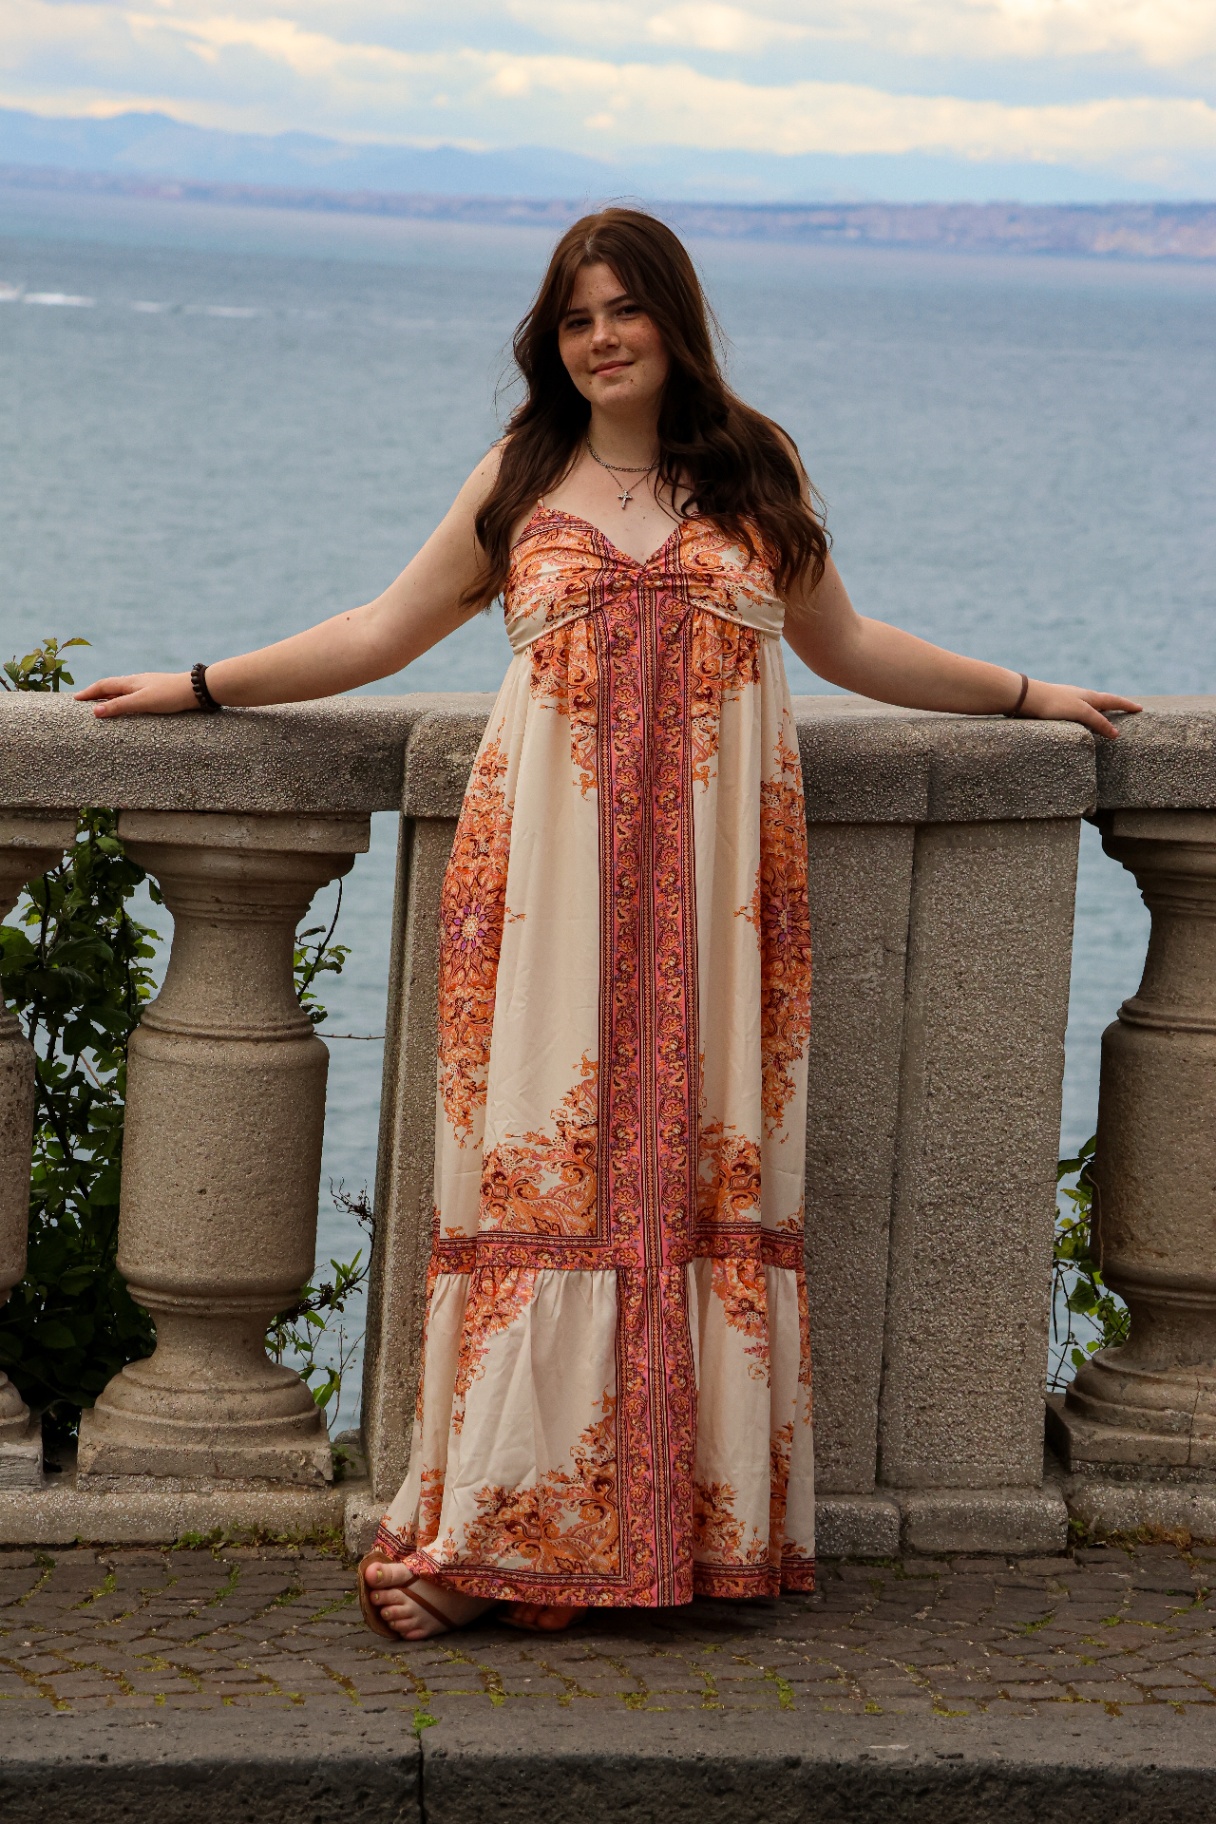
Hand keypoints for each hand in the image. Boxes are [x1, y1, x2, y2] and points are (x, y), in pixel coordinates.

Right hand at [74, 673, 198, 717]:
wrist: (197, 689)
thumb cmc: (169, 695)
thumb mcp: (141, 702)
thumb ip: (119, 706)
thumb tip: (94, 712)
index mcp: (130, 682)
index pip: (103, 685)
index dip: (88, 692)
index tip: (75, 699)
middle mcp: (136, 681)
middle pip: (111, 686)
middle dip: (96, 693)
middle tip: (84, 702)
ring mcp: (147, 686)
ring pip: (122, 690)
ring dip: (109, 696)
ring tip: (101, 705)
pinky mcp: (157, 692)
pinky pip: (133, 695)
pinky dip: (123, 700)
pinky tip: (128, 706)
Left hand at [1022, 681, 1141, 739]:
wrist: (1025, 698)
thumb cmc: (1054, 703)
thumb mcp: (1081, 713)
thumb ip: (1098, 722)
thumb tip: (1116, 734)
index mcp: (1089, 696)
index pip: (1113, 700)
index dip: (1127, 705)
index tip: (1140, 709)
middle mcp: (1080, 696)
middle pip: (1103, 700)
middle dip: (1116, 705)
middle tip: (1127, 710)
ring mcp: (1068, 699)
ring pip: (1089, 704)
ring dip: (1100, 709)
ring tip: (1106, 715)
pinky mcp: (1056, 706)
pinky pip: (1076, 710)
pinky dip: (1085, 714)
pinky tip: (1078, 719)